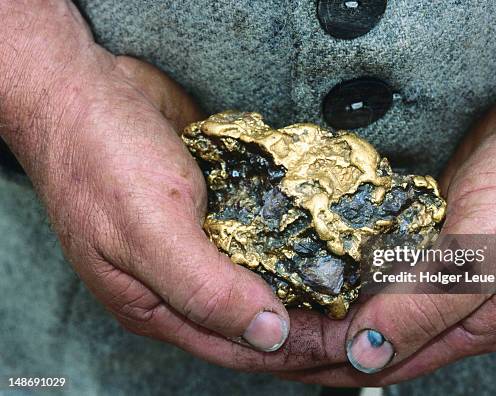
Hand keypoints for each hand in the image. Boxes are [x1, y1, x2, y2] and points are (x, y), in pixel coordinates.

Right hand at [0, 1, 349, 371]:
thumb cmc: (99, 160)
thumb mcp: (149, 231)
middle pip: (257, 316)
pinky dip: (293, 238)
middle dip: (311, 322)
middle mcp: (183, 279)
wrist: (83, 89)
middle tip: (368, 317)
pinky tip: (327, 237)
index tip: (353, 343)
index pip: (241, 345)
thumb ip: (205, 289)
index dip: (298, 348)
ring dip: (305, 282)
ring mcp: (201, 241)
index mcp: (159, 304)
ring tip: (358, 284)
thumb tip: (267, 335)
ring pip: (262, 276)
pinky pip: (262, 233)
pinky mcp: (216, 205)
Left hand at [278, 20, 495, 386]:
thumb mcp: (486, 258)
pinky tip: (318, 250)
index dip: (325, 360)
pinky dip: (347, 258)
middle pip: (369, 331)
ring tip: (279, 294)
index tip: (276, 353)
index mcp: (466, 322)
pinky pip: (379, 252)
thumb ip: (425, 308)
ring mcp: (437, 261)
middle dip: (318, 336)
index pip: (380, 359)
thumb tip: (364, 353)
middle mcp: (447, 300)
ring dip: (329, 298)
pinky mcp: (430, 225)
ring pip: (371, 294)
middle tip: (264, 325)